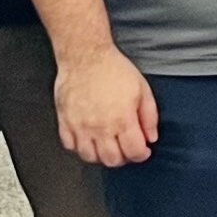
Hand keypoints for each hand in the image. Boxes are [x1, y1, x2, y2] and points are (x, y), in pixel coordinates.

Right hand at [54, 40, 159, 166]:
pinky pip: (70, 146)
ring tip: (107, 144)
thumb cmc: (112, 68)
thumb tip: (151, 137)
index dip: (142, 154)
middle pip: (112, 160)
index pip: (134, 152)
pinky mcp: (65, 122)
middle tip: (125, 147)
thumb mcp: (141, 88)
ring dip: (101, 155)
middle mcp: (101, 127)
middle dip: (123, 157)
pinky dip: (80, 147)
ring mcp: (80, 127)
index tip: (142, 150)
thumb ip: (149, 116)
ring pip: (90, 158)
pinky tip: (88, 138)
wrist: (85, 55)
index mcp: (122, 119)